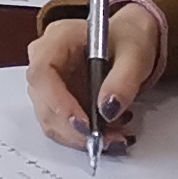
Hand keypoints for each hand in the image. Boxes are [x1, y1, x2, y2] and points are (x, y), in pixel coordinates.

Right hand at [28, 0, 169, 151]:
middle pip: (44, 101)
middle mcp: (45, 59)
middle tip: (108, 140)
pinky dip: (84, 136)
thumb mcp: (135, 55)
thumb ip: (123, 80)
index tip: (84, 124)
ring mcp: (49, 82)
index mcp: (58, 38)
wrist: (130, 42)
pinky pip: (62, 125)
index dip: (58, 102)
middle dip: (74, 128)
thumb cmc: (129, 40)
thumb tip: (108, 109)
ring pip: (51, 119)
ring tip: (116, 136)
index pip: (43, 73)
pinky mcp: (57, 100)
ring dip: (80, 137)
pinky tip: (109, 132)